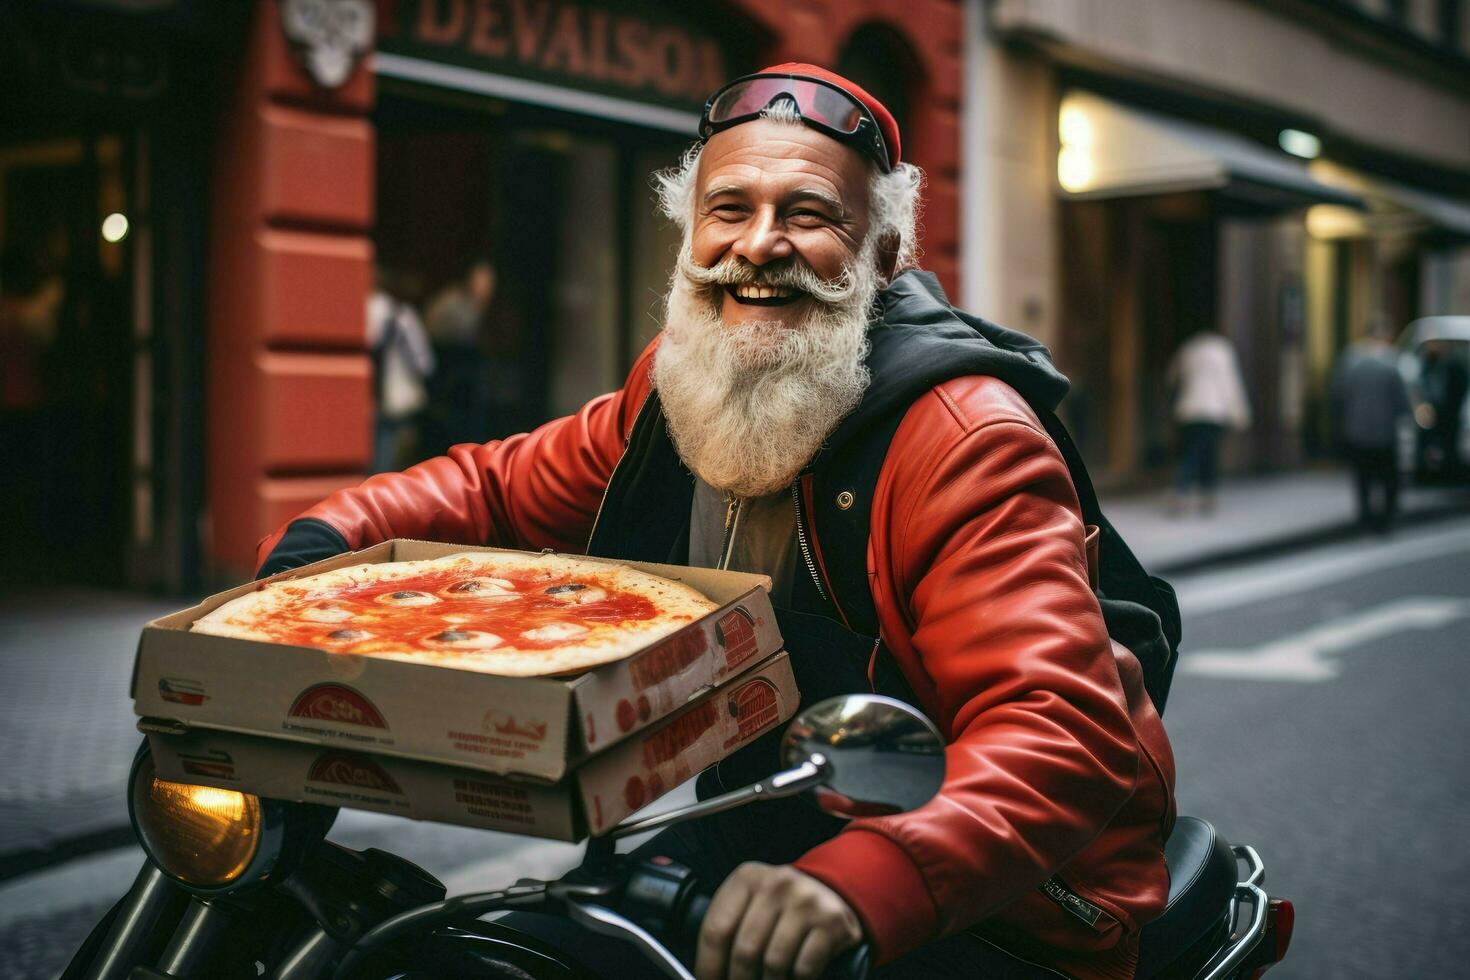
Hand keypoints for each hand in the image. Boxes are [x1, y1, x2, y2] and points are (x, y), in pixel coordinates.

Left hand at [696, 862, 862, 979]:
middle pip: (745, 950)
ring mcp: (806, 901)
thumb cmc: (780, 907)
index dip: (709, 966)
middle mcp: (776, 884)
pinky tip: (793, 976)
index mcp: (747, 878)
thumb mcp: (750, 904)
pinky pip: (804, 968)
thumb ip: (728, 930)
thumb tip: (707, 974)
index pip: (715, 929)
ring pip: (774, 962)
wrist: (830, 893)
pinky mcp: (831, 921)